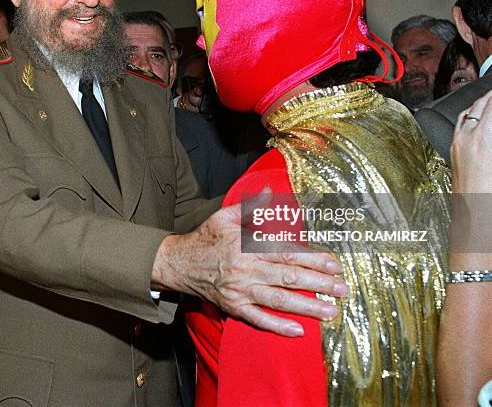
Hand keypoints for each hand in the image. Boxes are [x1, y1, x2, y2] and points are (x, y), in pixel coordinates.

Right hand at [152, 189, 346, 336]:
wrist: (178, 263)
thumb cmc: (205, 238)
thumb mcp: (225, 216)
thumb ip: (250, 207)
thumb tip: (269, 192)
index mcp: (247, 246)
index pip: (287, 252)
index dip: (313, 258)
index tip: (335, 263)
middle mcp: (247, 269)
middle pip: (289, 277)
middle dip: (320, 284)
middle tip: (344, 289)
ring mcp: (240, 291)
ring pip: (279, 300)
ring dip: (307, 307)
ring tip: (331, 311)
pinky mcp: (234, 307)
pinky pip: (258, 320)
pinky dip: (278, 326)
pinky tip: (298, 331)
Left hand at [451, 90, 491, 193]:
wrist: (475, 208)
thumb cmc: (489, 188)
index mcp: (483, 137)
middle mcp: (466, 136)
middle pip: (480, 105)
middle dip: (491, 96)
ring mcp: (457, 142)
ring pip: (467, 113)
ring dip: (480, 103)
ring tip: (490, 99)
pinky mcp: (453, 149)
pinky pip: (459, 124)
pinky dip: (469, 115)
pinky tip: (476, 116)